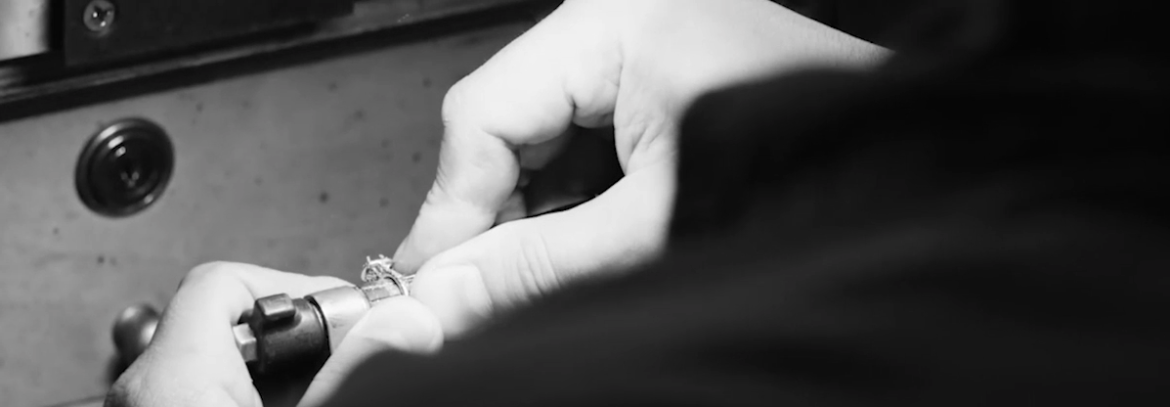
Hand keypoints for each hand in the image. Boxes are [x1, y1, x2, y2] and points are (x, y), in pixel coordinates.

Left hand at [105, 262, 442, 406]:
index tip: (340, 313)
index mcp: (173, 376)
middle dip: (299, 335)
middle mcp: (148, 390)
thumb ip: (350, 374)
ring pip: (221, 361)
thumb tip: (405, 321)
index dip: (295, 285)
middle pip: (230, 320)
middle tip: (344, 359)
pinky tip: (297, 406)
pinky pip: (208, 390)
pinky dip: (255, 393)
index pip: (225, 279)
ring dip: (283, 370)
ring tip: (326, 387)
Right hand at [395, 0, 888, 335]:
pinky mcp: (662, 85)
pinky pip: (587, 147)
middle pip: (507, 125)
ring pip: (544, 143)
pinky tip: (588, 250)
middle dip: (497, 216)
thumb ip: (544, 263)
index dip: (451, 208)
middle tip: (485, 294)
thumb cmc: (813, 166)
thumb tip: (445, 294)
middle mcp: (620, 22)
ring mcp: (642, 51)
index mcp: (614, 24)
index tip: (435, 282)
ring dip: (536, 218)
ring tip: (546, 278)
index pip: (484, 112)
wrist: (913, 169)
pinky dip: (577, 206)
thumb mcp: (657, 226)